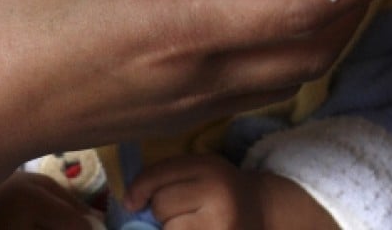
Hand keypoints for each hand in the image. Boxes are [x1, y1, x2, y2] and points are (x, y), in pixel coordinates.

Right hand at [0, 0, 391, 228]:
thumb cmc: (28, 20)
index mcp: (189, 25)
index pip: (304, 4)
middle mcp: (204, 74)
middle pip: (314, 50)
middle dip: (354, 9)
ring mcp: (192, 103)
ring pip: (289, 78)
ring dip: (322, 38)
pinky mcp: (174, 117)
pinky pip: (252, 90)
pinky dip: (281, 58)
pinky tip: (255, 25)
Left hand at [124, 154, 264, 228]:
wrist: (262, 209)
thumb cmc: (219, 187)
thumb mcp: (199, 168)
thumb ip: (167, 176)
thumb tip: (130, 202)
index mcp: (209, 168)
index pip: (159, 175)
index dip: (138, 189)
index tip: (131, 201)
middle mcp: (218, 196)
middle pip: (162, 205)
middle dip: (161, 210)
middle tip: (179, 211)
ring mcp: (221, 226)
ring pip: (169, 228)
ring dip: (170, 228)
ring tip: (188, 223)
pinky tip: (190, 228)